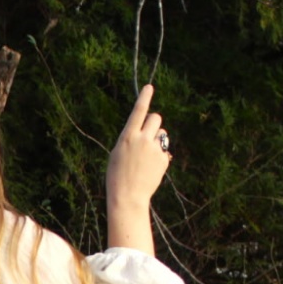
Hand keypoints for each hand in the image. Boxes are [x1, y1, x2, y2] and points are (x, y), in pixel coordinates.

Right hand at [106, 84, 169, 253]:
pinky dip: (159, 156)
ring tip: (147, 156)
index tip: (149, 87)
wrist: (127, 197)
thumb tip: (148, 132)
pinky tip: (150, 168)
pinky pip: (164, 150)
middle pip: (156, 118)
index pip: (138, 112)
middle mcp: (142, 139)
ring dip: (157, 139)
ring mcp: (154, 149)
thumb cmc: (118, 175)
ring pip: (162, 134)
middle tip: (148, 134)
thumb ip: (131, 139)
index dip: (144, 98)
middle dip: (153, 122)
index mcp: (127, 136)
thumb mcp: (118, 153)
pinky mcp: (163, 159)